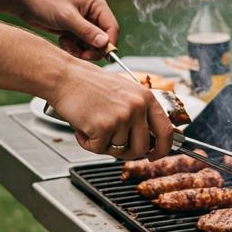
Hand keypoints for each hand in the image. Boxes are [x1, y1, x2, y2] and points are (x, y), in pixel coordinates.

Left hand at [15, 0, 118, 60]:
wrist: (23, 0)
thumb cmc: (44, 1)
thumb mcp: (66, 17)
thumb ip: (87, 31)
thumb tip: (105, 43)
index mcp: (96, 3)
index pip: (112, 27)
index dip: (108, 43)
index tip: (99, 55)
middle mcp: (93, 12)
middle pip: (103, 38)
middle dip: (91, 48)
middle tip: (81, 54)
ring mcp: (84, 21)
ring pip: (91, 44)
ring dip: (80, 49)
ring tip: (66, 44)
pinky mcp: (74, 28)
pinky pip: (81, 44)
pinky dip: (73, 47)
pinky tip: (62, 41)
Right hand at [50, 64, 173, 160]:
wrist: (65, 76)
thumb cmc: (89, 84)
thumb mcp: (125, 92)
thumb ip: (139, 113)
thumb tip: (147, 139)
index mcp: (146, 98)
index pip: (166, 130)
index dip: (163, 148)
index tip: (155, 155)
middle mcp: (137, 107)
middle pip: (142, 147)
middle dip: (127, 151)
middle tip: (112, 143)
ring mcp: (121, 117)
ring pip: (119, 149)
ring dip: (103, 143)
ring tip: (92, 125)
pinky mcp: (103, 126)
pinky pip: (98, 149)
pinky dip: (88, 143)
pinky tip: (82, 127)